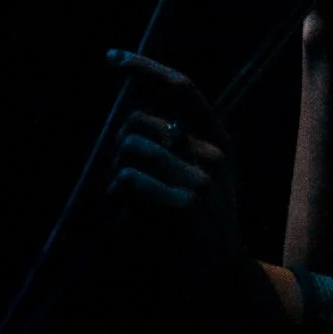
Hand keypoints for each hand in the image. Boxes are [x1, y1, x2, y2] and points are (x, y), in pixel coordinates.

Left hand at [105, 49, 243, 273]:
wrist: (222, 277)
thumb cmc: (199, 226)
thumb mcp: (201, 176)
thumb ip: (177, 144)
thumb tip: (131, 119)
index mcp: (219, 139)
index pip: (182, 88)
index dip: (144, 68)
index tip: (110, 56)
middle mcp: (214, 153)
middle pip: (139, 123)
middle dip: (119, 148)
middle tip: (127, 181)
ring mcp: (202, 179)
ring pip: (130, 148)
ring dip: (117, 174)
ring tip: (131, 200)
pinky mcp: (185, 206)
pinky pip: (128, 181)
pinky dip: (118, 195)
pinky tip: (129, 213)